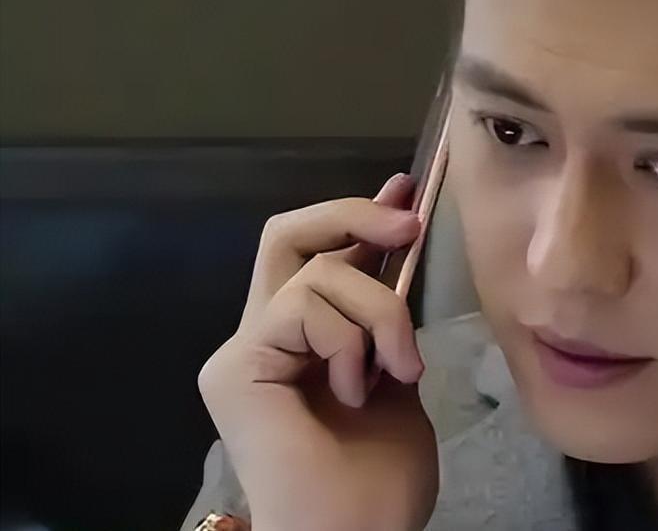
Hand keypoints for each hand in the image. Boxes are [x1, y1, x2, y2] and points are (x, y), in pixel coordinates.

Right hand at [198, 174, 437, 530]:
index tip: (406, 191)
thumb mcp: (396, 371)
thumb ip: (385, 313)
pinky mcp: (236, 367)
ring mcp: (244, 351)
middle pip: (287, 234)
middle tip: (407, 225)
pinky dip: (350, 339)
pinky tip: (357, 389)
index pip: (320, 255)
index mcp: (303, 342)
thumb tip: (398, 242)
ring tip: (398, 371)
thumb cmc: (381, 479)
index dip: (360, 215)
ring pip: (318, 273)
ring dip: (380, 311)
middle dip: (351, 215)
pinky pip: (303, 307)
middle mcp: (264, 337)